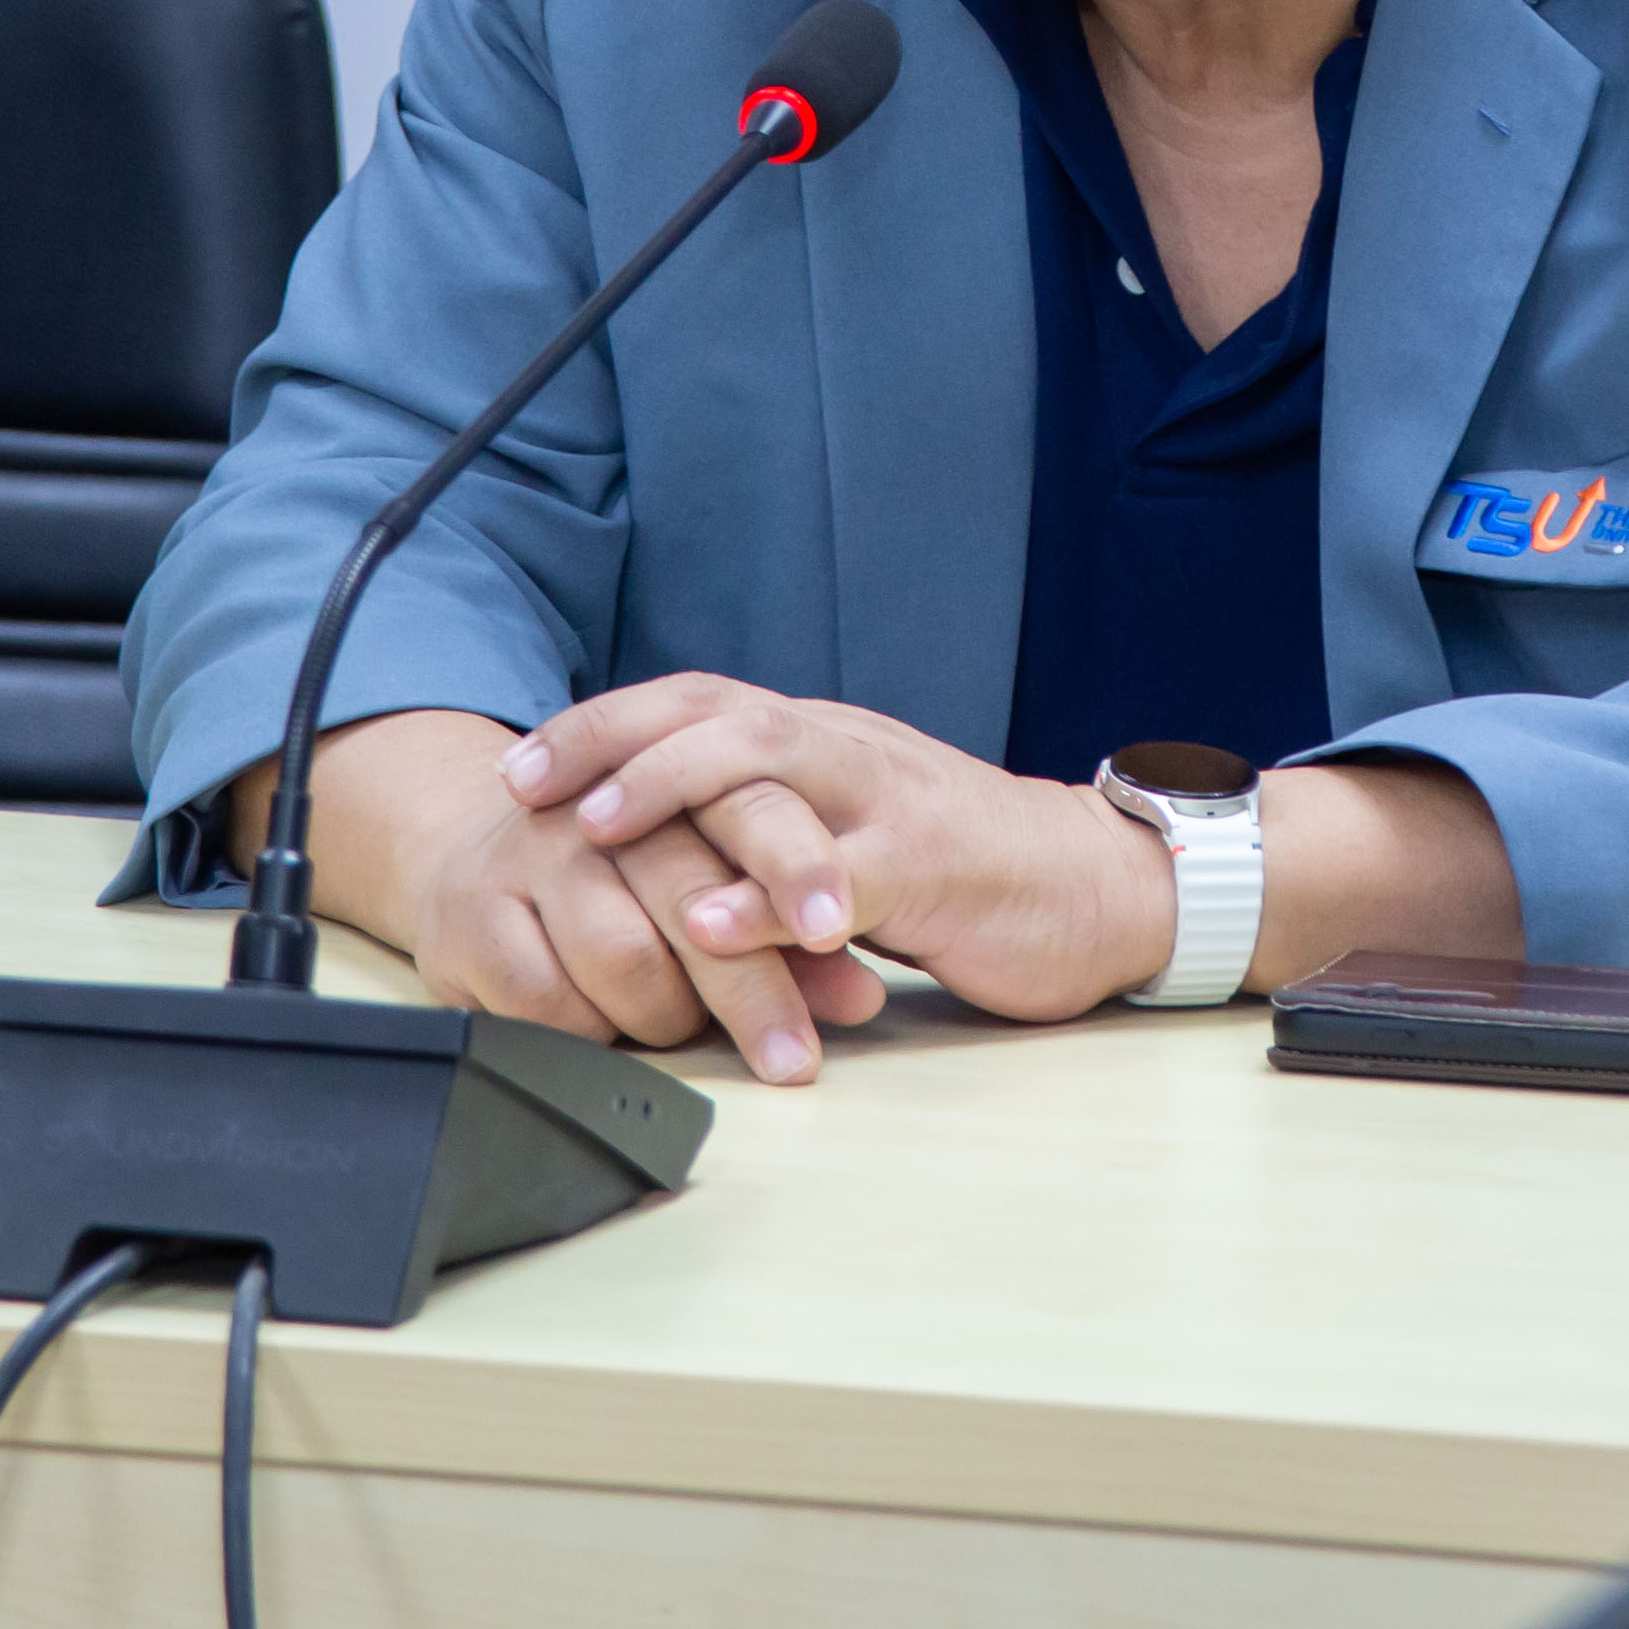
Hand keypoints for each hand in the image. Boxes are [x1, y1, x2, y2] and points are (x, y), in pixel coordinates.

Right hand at [302, 708, 890, 1084]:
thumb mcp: (719, 883)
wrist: (477, 852)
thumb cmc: (628, 877)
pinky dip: (592, 1034)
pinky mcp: (469, 917)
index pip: (749, 805)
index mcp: (678, 772)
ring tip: (675, 1021)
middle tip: (793, 1057)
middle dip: (751, 988)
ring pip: (623, 958)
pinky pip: (550, 1005)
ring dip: (666, 1017)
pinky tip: (601, 1023)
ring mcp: (530, 855)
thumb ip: (789, 934)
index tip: (836, 930)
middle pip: (689, 894)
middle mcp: (601, 803)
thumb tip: (861, 998)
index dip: (796, 866)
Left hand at [506, 677, 1177, 1023]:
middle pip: (716, 714)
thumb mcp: (852, 831)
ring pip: (770, 770)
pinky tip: (713, 925)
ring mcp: (888, 806)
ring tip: (600, 827)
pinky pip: (839, 877)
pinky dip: (768, 900)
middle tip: (530, 783)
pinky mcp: (932, 872)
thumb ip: (772, 827)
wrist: (1103, 887)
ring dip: (675, 791)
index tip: (525, 765)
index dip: (607, 726)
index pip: (699, 703)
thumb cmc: (969, 868)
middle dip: (613, 742)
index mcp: (823, 743)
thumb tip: (668, 852)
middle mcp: (845, 753)